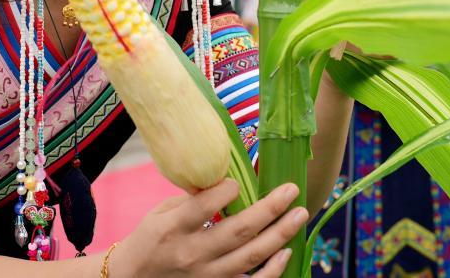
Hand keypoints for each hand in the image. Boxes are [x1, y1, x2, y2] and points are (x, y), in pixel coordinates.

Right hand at [110, 179, 305, 276]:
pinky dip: (272, 271)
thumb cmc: (149, 239)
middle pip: (238, 231)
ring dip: (280, 235)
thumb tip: (225, 180)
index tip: (238, 181)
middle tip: (292, 190)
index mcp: (173, 228)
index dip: (226, 191)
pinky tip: (286, 252)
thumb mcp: (160, 213)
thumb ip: (191, 199)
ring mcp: (205, 276)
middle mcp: (191, 253)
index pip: (204, 207)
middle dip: (270, 208)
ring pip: (250, 257)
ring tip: (300, 215)